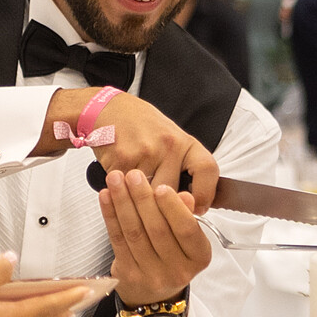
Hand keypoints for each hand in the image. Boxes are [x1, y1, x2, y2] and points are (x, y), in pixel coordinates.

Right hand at [43, 90, 219, 211]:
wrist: (109, 110)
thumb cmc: (141, 127)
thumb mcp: (170, 140)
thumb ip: (182, 168)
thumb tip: (192, 204)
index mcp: (184, 141)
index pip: (207, 170)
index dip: (206, 194)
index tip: (198, 207)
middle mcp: (169, 145)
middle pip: (174, 193)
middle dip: (164, 205)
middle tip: (156, 202)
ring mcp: (146, 153)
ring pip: (150, 197)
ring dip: (142, 200)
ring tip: (136, 189)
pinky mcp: (123, 161)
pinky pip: (129, 191)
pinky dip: (125, 192)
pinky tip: (123, 181)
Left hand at [100, 168, 211, 306]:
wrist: (153, 295)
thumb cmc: (173, 257)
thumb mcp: (188, 238)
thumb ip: (185, 216)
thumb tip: (184, 196)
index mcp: (199, 257)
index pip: (187, 230)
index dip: (173, 208)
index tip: (161, 186)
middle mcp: (178, 270)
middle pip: (157, 230)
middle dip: (142, 199)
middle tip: (133, 175)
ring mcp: (151, 275)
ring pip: (134, 233)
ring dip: (122, 202)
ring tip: (115, 179)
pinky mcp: (128, 275)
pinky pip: (117, 240)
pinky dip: (110, 215)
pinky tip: (106, 197)